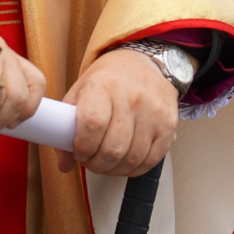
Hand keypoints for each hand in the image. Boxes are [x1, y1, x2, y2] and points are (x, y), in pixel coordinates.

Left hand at [55, 47, 177, 176]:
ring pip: (131, 159)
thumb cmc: (109, 80)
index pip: (92, 124)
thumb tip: (64, 163)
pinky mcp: (169, 125)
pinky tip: (124, 161)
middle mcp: (133, 97)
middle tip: (90, 160)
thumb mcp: (81, 91)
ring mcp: (154, 112)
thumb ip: (67, 127)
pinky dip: (134, 168)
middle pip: (112, 148)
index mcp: (105, 85)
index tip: (79, 152)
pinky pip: (150, 160)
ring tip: (106, 162)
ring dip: (113, 169)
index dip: (82, 147)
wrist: (143, 64)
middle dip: (96, 164)